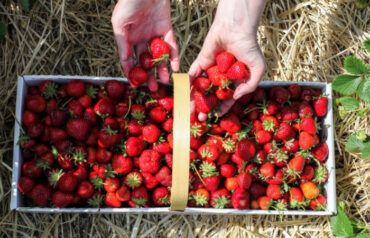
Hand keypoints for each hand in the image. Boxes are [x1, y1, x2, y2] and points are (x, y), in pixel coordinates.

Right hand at [111, 0, 179, 90]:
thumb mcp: (119, 23)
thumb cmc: (128, 2)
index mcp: (128, 39)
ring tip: (163, 81)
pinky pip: (171, 46)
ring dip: (161, 69)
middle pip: (145, 62)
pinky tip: (175, 68)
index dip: (132, 73)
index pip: (129, 60)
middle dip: (148, 76)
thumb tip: (125, 61)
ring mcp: (155, 35)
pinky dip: (173, 57)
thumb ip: (122, 42)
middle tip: (152, 88)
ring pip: (159, 56)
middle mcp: (142, 39)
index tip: (135, 85)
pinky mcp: (167, 29)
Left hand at [189, 0, 266, 120]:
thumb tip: (235, 97)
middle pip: (211, 96)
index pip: (226, 98)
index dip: (221, 108)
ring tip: (189, 111)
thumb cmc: (249, 47)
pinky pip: (192, 76)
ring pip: (200, 89)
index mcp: (234, 80)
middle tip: (199, 118)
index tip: (215, 116)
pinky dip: (187, 85)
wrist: (236, 29)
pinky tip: (184, 95)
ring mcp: (210, 70)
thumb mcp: (258, 69)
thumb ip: (250, 86)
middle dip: (205, 108)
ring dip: (194, 100)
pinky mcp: (201, 63)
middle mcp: (221, 77)